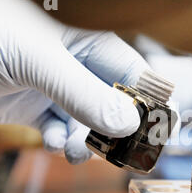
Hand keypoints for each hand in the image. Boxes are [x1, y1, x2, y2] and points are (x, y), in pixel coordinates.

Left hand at [0, 0, 149, 162]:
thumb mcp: (37, 60)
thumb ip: (85, 93)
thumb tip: (129, 123)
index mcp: (86, 40)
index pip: (133, 72)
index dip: (148, 102)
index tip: (157, 131)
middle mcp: (75, 64)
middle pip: (115, 102)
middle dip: (117, 128)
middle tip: (122, 152)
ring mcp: (55, 87)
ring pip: (89, 122)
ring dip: (87, 141)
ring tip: (76, 150)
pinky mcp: (34, 108)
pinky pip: (62, 131)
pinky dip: (62, 142)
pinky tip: (53, 142)